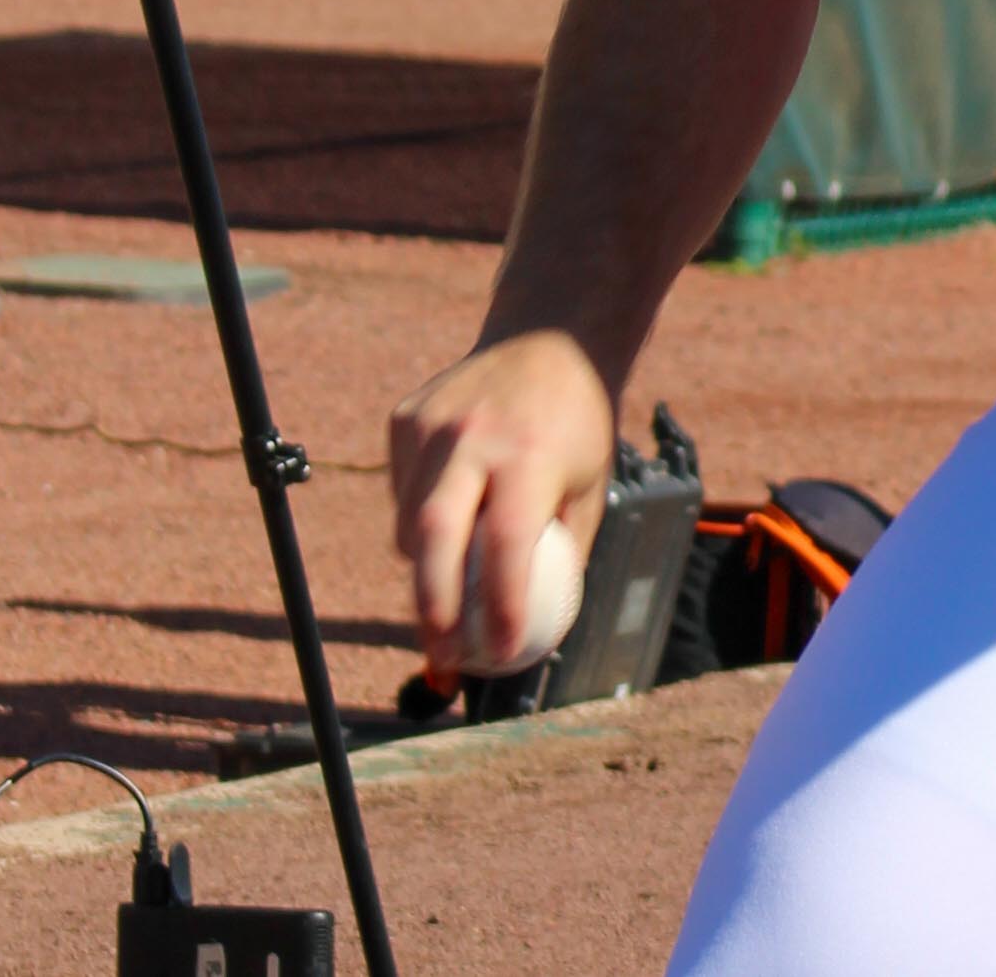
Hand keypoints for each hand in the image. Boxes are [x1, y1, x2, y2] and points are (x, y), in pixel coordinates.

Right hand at [389, 329, 616, 681]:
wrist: (550, 340)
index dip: (498, 607)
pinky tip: (446, 528)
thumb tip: (538, 630)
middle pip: (432, 539)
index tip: (498, 653)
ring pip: (409, 521)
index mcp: (529, 456)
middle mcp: (473, 439)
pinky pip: (402, 492)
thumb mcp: (593, 485)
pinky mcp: (405, 418)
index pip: (505, 547)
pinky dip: (417, 522)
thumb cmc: (577, 426)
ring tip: (447, 600)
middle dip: (431, 608)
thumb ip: (564, 552)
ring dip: (425, 569)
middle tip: (440, 654)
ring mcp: (431, 425)